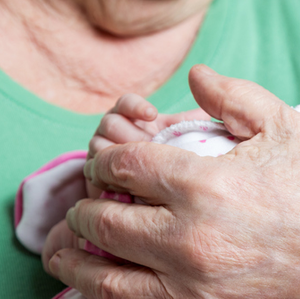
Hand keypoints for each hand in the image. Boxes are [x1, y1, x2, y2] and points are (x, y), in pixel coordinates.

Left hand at [43, 65, 299, 298]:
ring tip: (62, 250)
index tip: (113, 158)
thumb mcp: (293, 128)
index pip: (122, 166)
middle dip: (86, 205)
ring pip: (102, 280)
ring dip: (72, 261)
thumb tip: (195, 75)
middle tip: (90, 201)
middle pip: (100, 221)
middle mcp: (186, 243)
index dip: (108, 156)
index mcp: (203, 186)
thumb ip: (237, 96)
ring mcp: (192, 297)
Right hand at [86, 93, 210, 197]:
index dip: (135, 106)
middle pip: (111, 123)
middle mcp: (115, 132)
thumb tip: (205, 115)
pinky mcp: (95, 175)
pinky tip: (125, 185)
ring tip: (140, 169)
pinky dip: (107, 176)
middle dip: (129, 134)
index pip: (126, 104)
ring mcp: (102, 152)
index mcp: (135, 119)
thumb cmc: (170, 160)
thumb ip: (189, 125)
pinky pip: (94, 171)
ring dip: (119, 156)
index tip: (152, 114)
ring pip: (99, 146)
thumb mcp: (179, 140)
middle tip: (148, 148)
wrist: (148, 195)